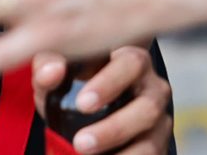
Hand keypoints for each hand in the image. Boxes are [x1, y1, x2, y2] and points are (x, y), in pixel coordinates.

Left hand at [37, 45, 172, 154]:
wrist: (85, 114)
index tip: (82, 104)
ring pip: (151, 142)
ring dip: (121, 154)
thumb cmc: (74, 82)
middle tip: (80, 142)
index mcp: (131, 60)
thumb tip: (51, 72)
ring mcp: (159, 122)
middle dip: (115, 128)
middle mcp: (153, 89)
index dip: (110, 83)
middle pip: (148, 106)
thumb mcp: (57, 73)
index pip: (130, 63)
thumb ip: (48, 67)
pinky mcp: (158, 148)